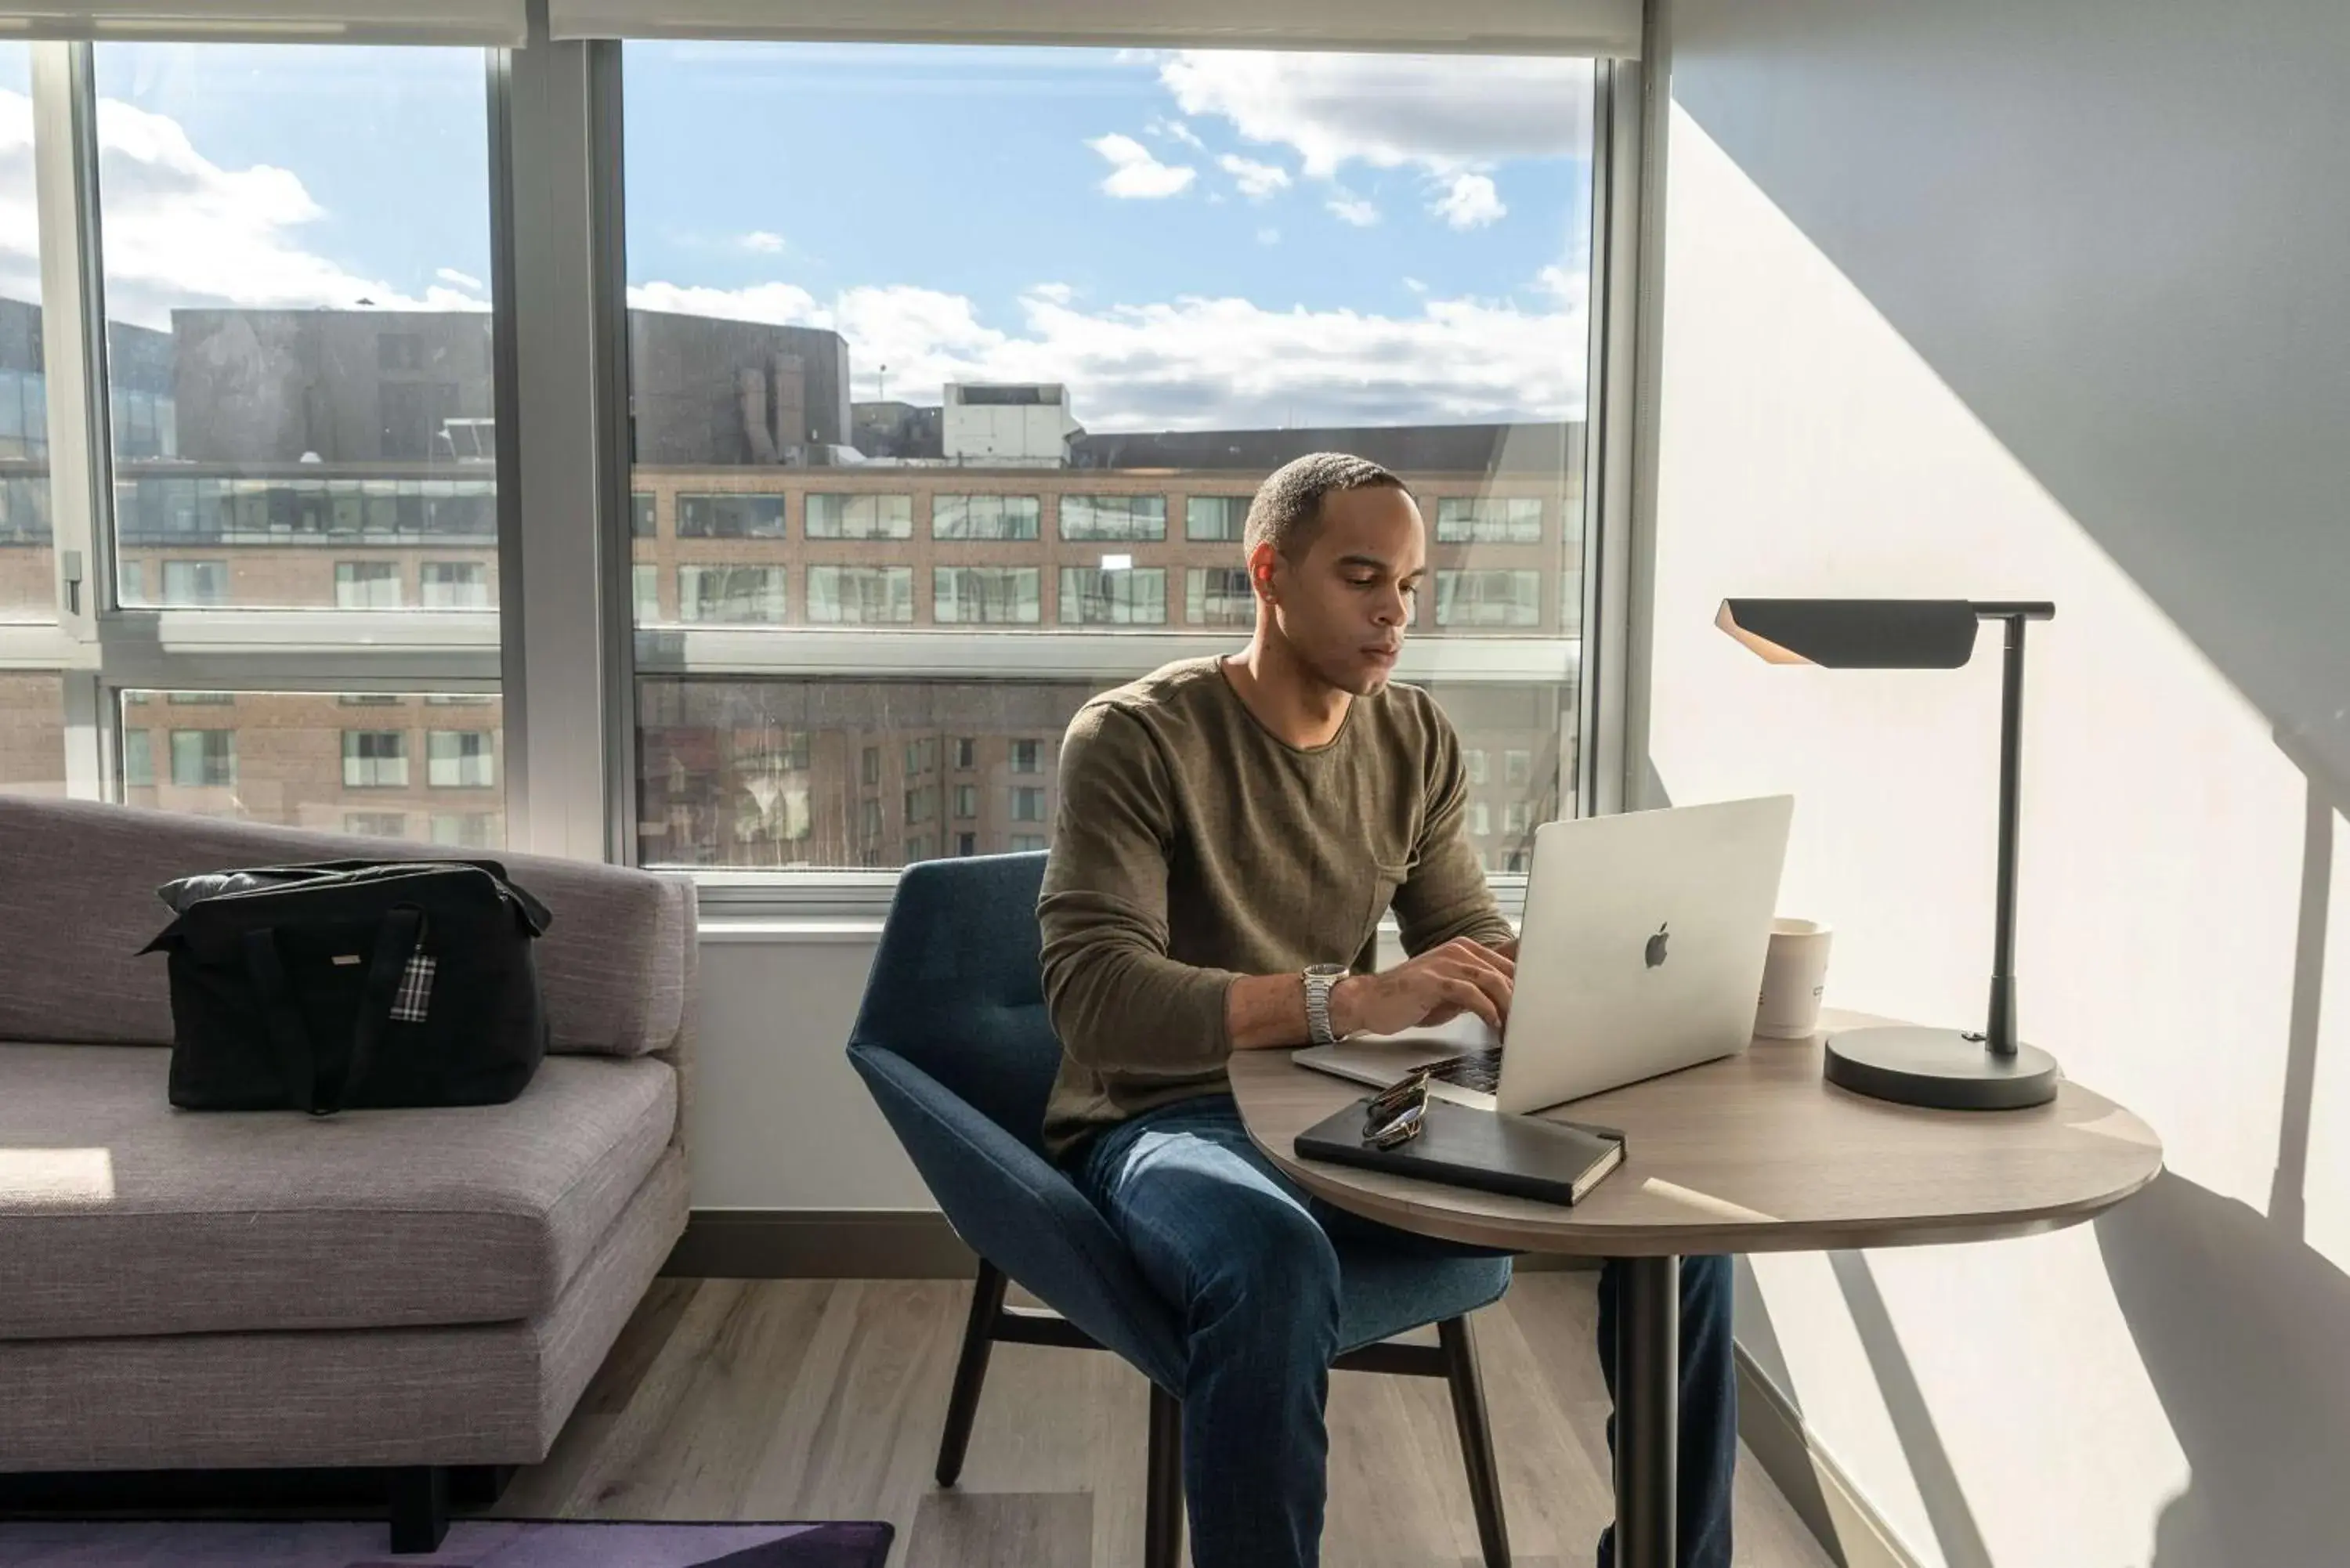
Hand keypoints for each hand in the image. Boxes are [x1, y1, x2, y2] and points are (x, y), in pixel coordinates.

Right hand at [1329, 937, 1513, 1036]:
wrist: (1370, 1001)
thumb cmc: (1411, 999)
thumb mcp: (1452, 992)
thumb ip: (1478, 991)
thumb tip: (1509, 1003)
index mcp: (1465, 949)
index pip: (1508, 964)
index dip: (1526, 988)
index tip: (1537, 1009)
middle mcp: (1458, 950)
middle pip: (1506, 971)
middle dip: (1522, 1000)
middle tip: (1530, 1024)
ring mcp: (1446, 962)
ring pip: (1492, 981)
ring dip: (1508, 1007)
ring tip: (1514, 1028)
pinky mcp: (1434, 980)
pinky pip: (1471, 993)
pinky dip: (1487, 1010)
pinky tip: (1493, 1024)